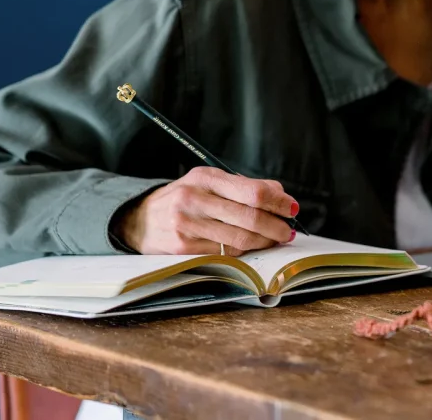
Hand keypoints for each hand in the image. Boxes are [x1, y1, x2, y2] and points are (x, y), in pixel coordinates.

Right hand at [114, 167, 298, 255]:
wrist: (139, 219)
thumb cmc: (185, 198)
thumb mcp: (209, 182)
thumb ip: (245, 186)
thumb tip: (281, 195)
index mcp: (205, 178)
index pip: (252, 191)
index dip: (278, 202)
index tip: (292, 208)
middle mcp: (194, 200)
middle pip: (250, 218)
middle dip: (276, 227)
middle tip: (289, 231)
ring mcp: (187, 226)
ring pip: (240, 239)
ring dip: (264, 242)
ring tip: (275, 240)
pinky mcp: (183, 249)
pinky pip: (225, 253)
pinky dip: (244, 251)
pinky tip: (250, 247)